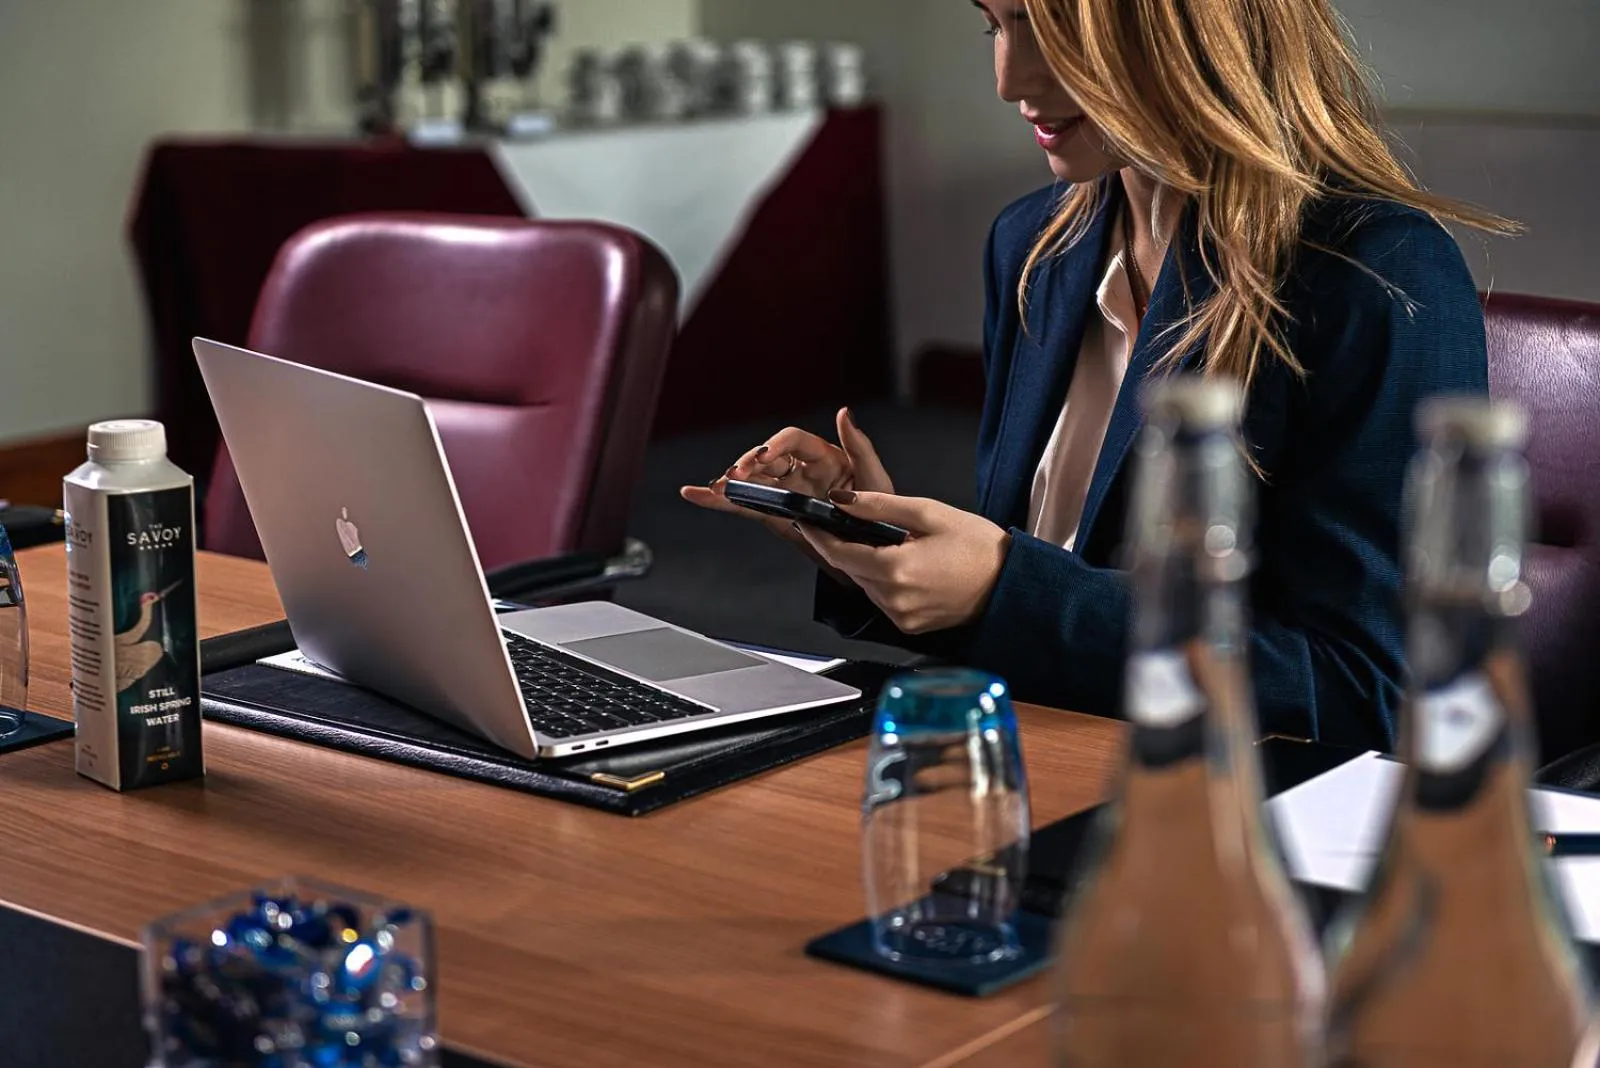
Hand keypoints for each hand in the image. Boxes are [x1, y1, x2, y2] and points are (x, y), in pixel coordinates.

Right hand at [679, 408, 894, 571]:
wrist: (875, 556)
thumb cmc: (882, 514)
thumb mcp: (877, 481)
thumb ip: (860, 447)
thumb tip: (844, 412)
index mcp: (823, 457)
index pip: (792, 441)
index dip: (775, 445)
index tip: (763, 457)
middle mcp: (801, 470)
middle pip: (765, 458)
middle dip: (747, 464)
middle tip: (736, 476)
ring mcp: (785, 492)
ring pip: (751, 481)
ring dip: (729, 482)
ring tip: (713, 488)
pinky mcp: (775, 514)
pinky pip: (745, 505)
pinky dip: (720, 501)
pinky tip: (696, 495)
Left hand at [796, 492, 1011, 634]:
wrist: (1010, 582)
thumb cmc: (978, 546)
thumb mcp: (928, 513)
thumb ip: (880, 506)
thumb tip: (842, 500)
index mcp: (897, 569)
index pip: (840, 554)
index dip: (820, 537)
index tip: (808, 522)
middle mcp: (895, 600)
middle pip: (851, 571)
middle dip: (844, 548)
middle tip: (844, 524)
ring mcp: (902, 618)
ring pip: (866, 587)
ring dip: (865, 566)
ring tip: (882, 543)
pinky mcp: (911, 627)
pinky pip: (884, 601)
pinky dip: (883, 583)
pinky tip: (900, 566)